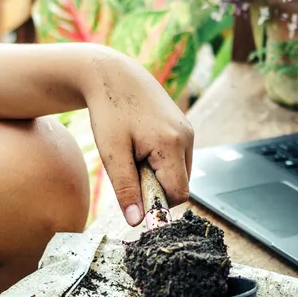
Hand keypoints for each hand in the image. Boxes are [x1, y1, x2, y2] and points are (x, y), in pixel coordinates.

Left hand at [84, 48, 193, 225]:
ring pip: (181, 173)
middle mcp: (186, 138)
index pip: (179, 195)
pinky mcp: (185, 128)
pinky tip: (143, 146)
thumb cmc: (109, 112)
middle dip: (158, 188)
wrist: (114, 75)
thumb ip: (126, 189)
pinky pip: (179, 159)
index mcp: (171, 145)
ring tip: (136, 155)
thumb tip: (137, 222)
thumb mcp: (112, 153)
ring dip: (160, 175)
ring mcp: (188, 132)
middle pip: (181, 186)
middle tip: (131, 169)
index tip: (136, 197)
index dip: (159, 204)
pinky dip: (163, 162)